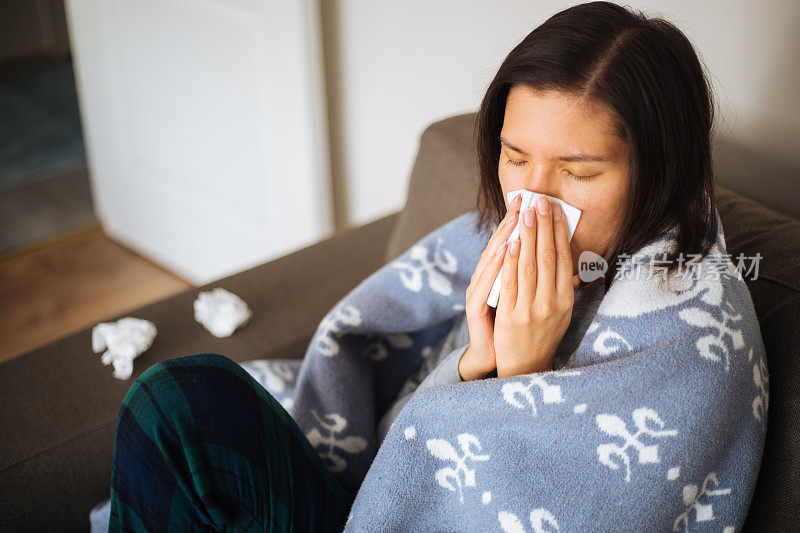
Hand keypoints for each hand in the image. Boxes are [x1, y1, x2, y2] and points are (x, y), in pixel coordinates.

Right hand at [459, 193, 523, 380]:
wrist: (497, 358)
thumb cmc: (513, 327)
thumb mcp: (525, 297)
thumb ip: (530, 274)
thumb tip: (552, 249)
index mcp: (498, 275)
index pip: (510, 241)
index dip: (520, 221)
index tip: (533, 199)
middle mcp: (486, 279)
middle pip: (500, 244)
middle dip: (514, 221)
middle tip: (525, 199)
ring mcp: (478, 291)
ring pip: (492, 258)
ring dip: (506, 236)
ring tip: (517, 216)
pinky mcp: (474, 306)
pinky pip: (486, 282)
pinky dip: (496, 264)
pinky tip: (505, 248)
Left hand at [493, 196, 574, 376]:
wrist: (526, 368)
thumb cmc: (542, 334)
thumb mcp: (559, 311)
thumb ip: (560, 284)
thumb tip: (560, 251)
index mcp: (565, 299)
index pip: (562, 258)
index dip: (558, 231)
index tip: (554, 209)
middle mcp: (552, 303)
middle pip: (547, 257)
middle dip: (542, 226)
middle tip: (539, 201)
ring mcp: (531, 310)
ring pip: (529, 265)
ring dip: (526, 236)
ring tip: (525, 213)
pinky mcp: (511, 316)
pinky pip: (510, 283)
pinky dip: (510, 261)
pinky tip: (509, 242)